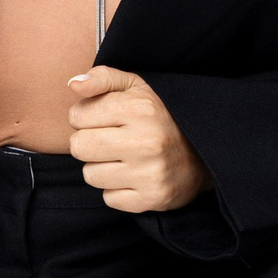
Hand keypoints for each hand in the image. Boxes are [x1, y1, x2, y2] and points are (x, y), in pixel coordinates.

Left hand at [67, 68, 208, 214]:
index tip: (103, 119)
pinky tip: (133, 176)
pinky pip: (109, 198)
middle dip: (88, 142)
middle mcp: (145, 141)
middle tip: (108, 139)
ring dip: (101, 167)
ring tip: (123, 158)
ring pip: (90, 175)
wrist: (204, 153)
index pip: (77, 116)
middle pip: (79, 147)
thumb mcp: (135, 86)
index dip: (85, 117)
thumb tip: (73, 84)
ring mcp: (150, 174)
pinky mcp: (153, 199)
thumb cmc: (159, 116)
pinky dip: (116, 189)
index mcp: (139, 108)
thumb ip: (102, 78)